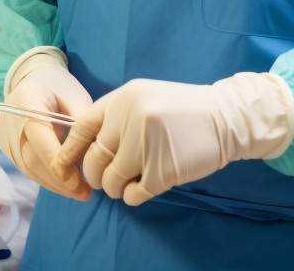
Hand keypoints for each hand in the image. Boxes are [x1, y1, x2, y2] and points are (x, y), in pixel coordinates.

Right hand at [0, 50, 92, 200]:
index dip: (58, 165)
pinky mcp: (7, 146)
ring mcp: (5, 137)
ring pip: (29, 168)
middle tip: (84, 193)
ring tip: (77, 192)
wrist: (34, 76)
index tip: (78, 182)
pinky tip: (63, 184)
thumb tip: (92, 154)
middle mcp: (10, 123)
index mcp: (28, 104)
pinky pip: (26, 167)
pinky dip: (45, 177)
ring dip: (53, 183)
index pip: (41, 141)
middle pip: (33, 159)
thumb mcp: (75, 96)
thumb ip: (82, 123)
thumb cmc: (58, 86)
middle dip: (59, 180)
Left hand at [53, 73, 293, 206]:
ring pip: (111, 181)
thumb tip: (85, 148)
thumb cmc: (182, 110)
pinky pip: (132, 195)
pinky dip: (134, 196)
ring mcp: (147, 145)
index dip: (72, 149)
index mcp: (125, 97)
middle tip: (110, 176)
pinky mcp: (162, 171)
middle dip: (97, 176)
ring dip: (116, 188)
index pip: (83, 127)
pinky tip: (146, 184)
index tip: (68, 165)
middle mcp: (132, 118)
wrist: (226, 117)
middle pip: (94, 160)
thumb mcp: (146, 97)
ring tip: (132, 179)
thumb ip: (117, 116)